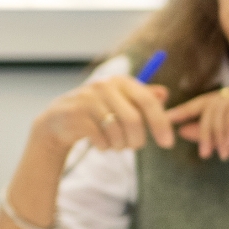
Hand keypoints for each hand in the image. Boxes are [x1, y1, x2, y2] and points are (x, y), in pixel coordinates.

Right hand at [31, 69, 169, 159]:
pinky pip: (100, 139)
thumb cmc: (98, 111)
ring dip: (120, 145)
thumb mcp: (121, 101)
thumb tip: (164, 93)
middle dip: (137, 140)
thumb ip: (142, 97)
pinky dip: (105, 147)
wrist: (61, 119)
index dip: (161, 123)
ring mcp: (88, 99)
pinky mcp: (75, 115)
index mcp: (121, 81)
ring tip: (115, 144)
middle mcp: (105, 86)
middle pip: (133, 120)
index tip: (168, 144)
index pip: (148, 101)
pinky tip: (100, 144)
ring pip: (117, 132)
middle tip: (134, 146)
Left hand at [151, 74, 228, 169]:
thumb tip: (182, 130)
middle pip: (210, 105)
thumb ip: (210, 134)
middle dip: (204, 130)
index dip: (187, 110)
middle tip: (204, 153)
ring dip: (217, 133)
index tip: (169, 120)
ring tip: (222, 152)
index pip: (208, 101)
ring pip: (219, 108)